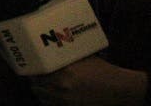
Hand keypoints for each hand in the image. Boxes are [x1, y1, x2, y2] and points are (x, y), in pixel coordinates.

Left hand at [30, 56, 146, 105]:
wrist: (120, 89)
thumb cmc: (102, 70)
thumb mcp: (83, 59)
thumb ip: (66, 57)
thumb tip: (49, 50)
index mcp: (64, 73)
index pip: (37, 73)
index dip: (31, 70)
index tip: (30, 66)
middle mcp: (62, 88)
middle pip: (36, 86)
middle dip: (35, 80)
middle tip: (35, 75)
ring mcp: (66, 101)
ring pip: (42, 97)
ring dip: (40, 91)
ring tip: (43, 85)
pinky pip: (51, 105)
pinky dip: (49, 101)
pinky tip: (52, 95)